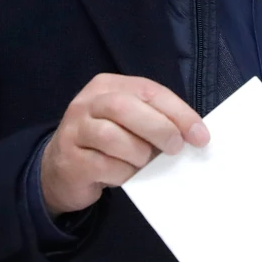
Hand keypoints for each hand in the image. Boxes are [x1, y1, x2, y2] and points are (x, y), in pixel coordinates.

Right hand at [40, 73, 208, 216]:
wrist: (61, 170)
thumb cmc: (106, 144)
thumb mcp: (130, 124)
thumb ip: (156, 121)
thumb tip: (194, 135)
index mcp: (107, 86)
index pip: (148, 90)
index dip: (178, 112)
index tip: (200, 135)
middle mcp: (87, 103)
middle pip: (126, 108)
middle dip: (159, 128)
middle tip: (176, 148)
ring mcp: (74, 130)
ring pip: (113, 137)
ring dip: (138, 154)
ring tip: (144, 163)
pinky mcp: (70, 160)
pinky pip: (104, 166)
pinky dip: (123, 173)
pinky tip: (126, 175)